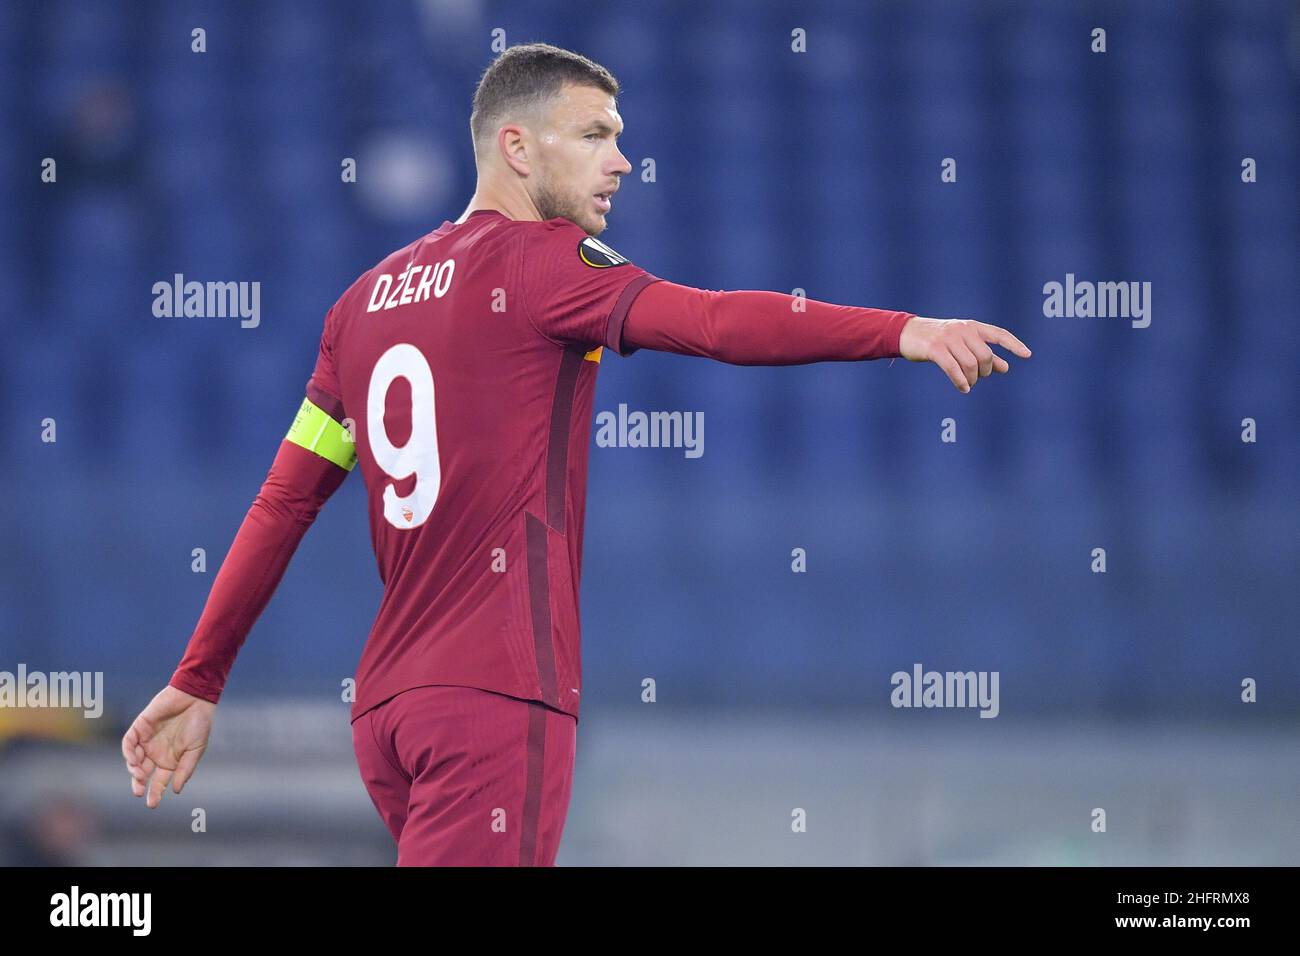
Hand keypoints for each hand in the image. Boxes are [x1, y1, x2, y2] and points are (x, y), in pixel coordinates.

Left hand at [121, 685, 214, 808]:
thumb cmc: (199, 724)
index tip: (152, 803)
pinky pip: (128, 742)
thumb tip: (176, 790)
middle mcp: (156, 752)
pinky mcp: (140, 727)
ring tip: (140, 774)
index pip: (159, 781)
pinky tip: (134, 759)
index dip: (155, 792)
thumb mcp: (196, 750)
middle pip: (143, 773)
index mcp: (170, 760)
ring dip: (134, 769)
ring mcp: (147, 740)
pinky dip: (128, 752)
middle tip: (138, 792)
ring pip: (133, 760)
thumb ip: (185, 770)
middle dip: (139, 784)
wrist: (195, 698)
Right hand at [898, 316, 1031, 392]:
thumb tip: (1005, 367)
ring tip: (968, 385)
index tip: (1027, 355)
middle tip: (978, 379)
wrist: (908, 333)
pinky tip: (963, 388)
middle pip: (984, 355)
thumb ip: (982, 354)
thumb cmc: (938, 340)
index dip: (1013, 345)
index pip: (998, 334)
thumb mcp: (962, 344)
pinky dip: (960, 381)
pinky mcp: (935, 349)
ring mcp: (948, 338)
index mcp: (972, 326)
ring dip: (972, 379)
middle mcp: (962, 329)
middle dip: (985, 371)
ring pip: (970, 364)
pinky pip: (953, 368)